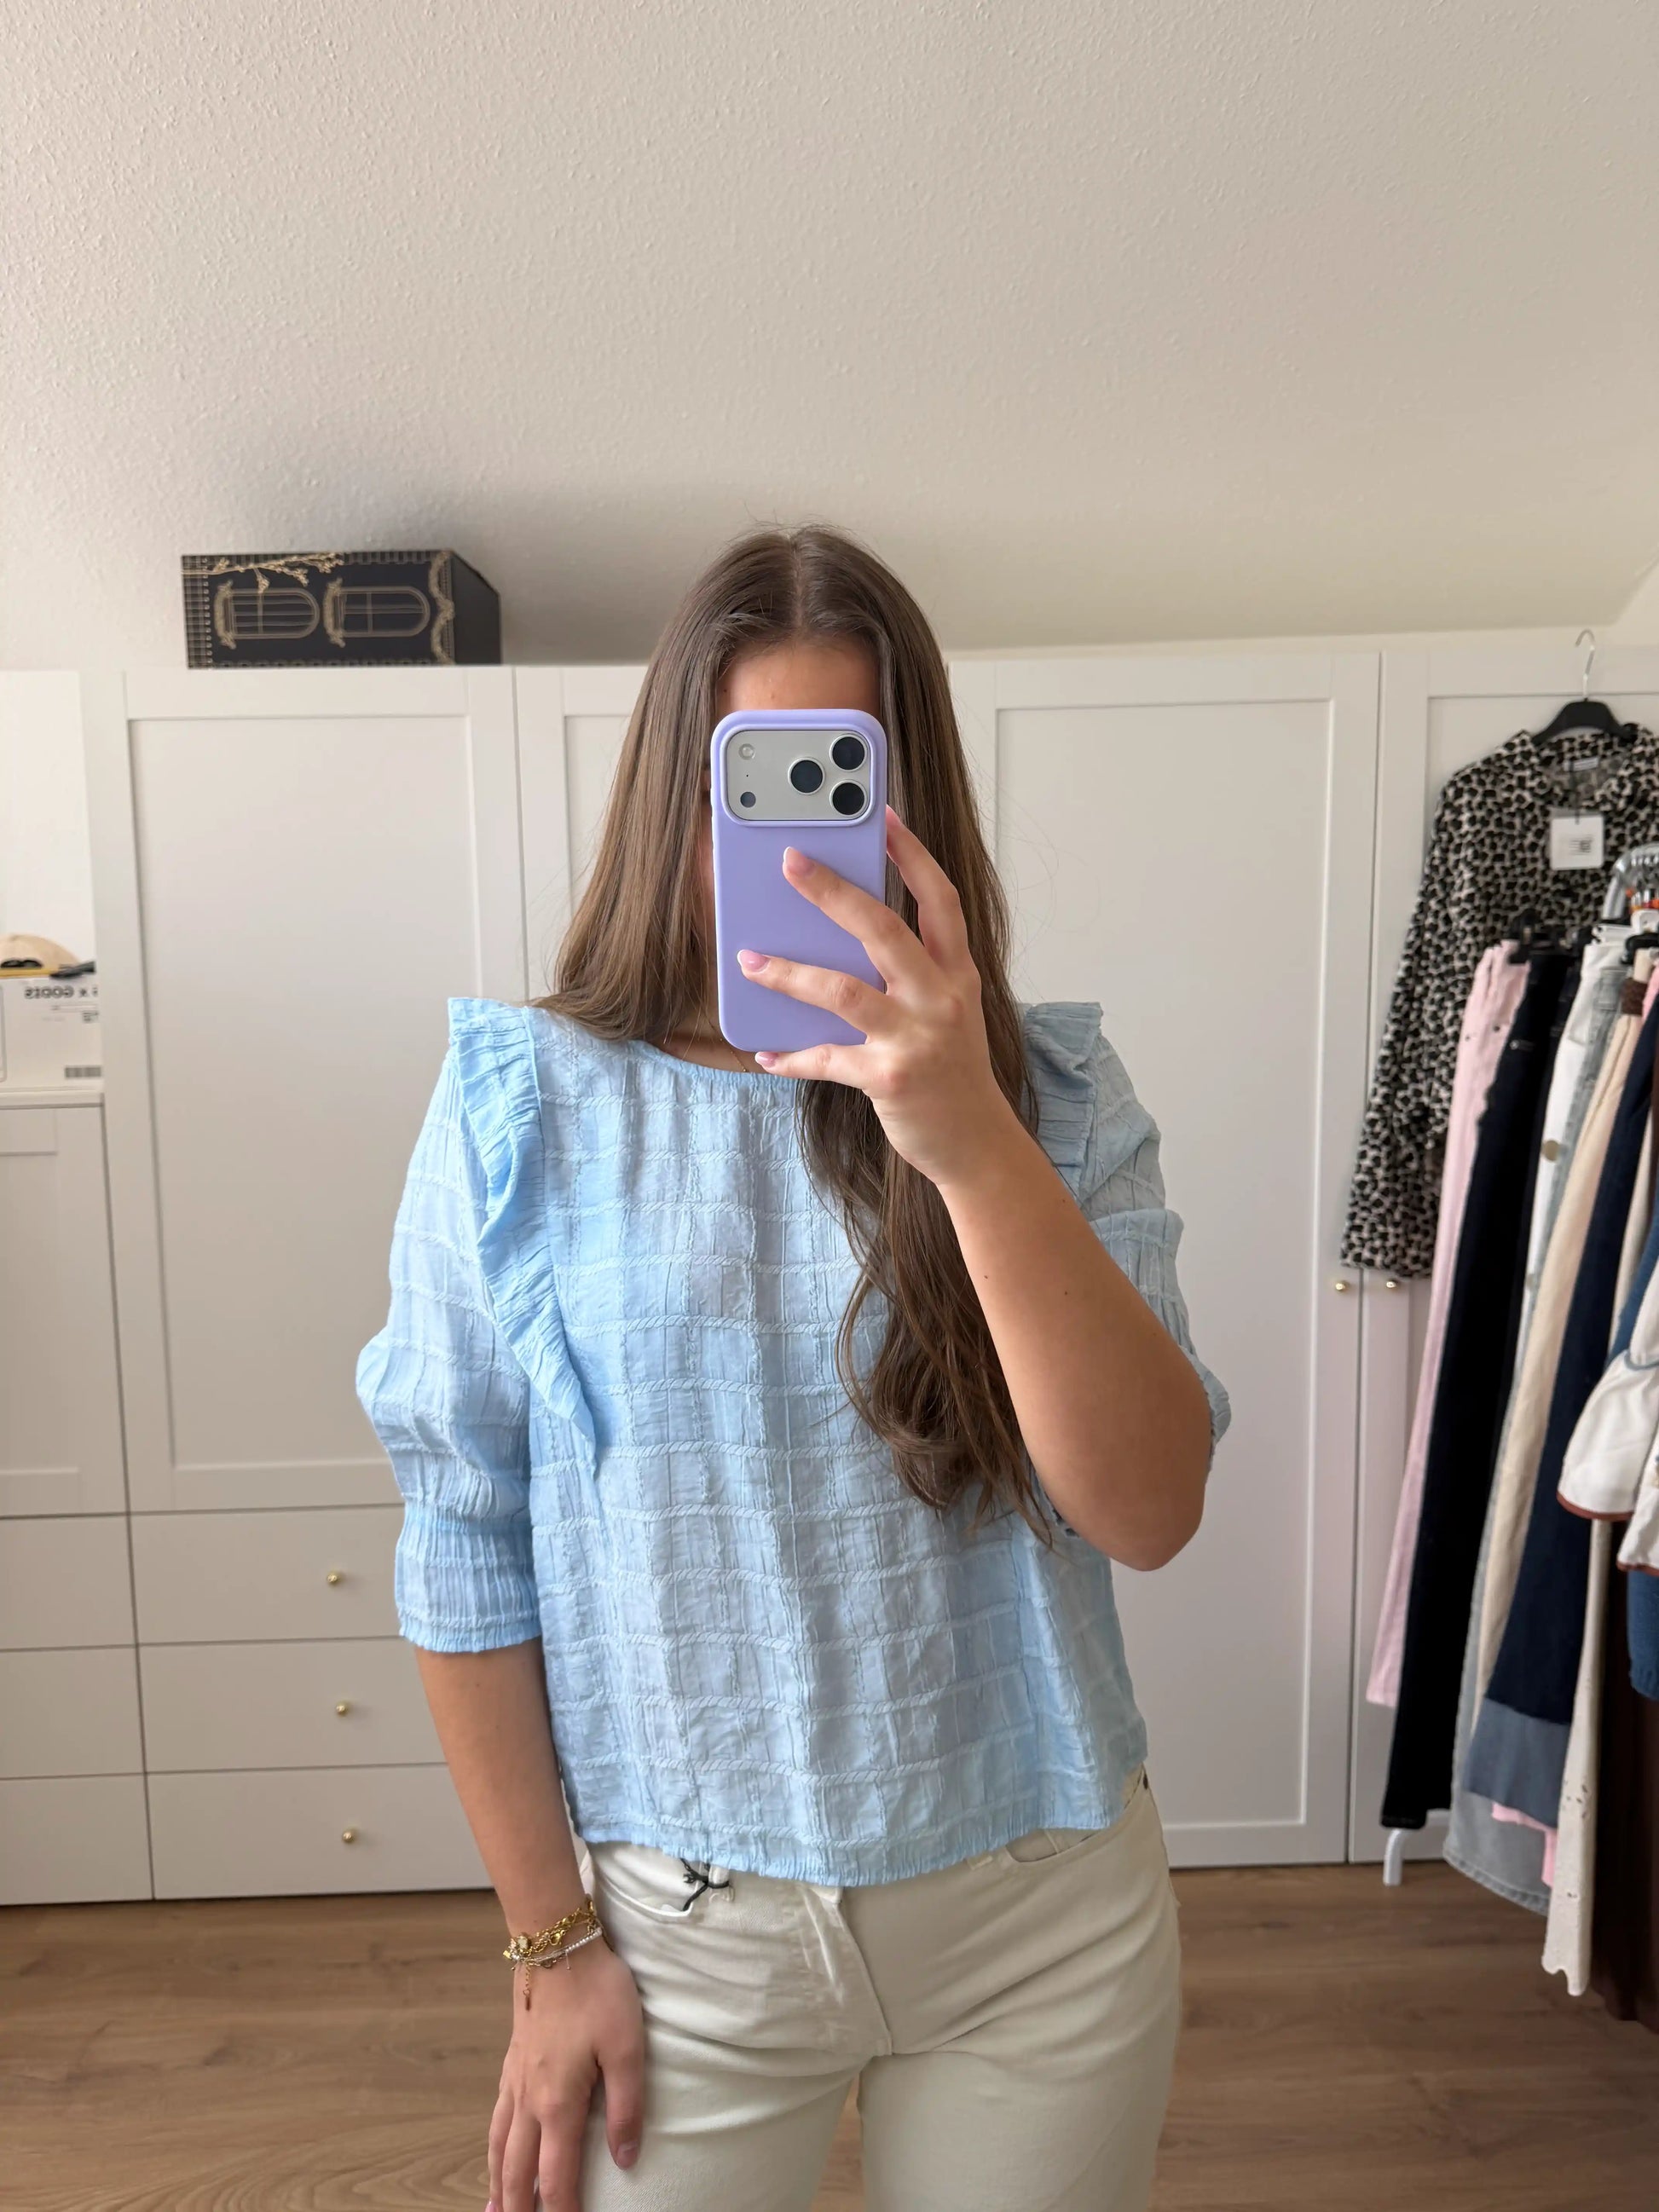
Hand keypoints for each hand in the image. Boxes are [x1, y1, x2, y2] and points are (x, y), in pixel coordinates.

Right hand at [489, 1937, 644, 2211]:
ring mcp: (515, 2081)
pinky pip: (497, 2120)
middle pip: (518, 2172)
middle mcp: (529, 2101)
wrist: (557, 1944)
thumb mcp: (627, 2048)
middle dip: (520, 2210)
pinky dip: (493, 2149)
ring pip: (500, 2148)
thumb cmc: (597, 1992)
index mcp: (558, 2104)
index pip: (558, 2177)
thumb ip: (626, 2108)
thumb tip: (624, 2160)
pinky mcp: (512, 2062)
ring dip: (498, 2186)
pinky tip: (496, 2152)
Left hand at [736, 807, 1022, 1189]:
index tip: (883, 817)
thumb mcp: (949, 1010)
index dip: (912, 854)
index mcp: (956, 974)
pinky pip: (826, 1058)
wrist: (977, 1142)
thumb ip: (912, 973)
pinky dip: (791, 1056)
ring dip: (788, 973)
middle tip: (790, 862)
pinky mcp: (889, 1078)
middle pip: (882, 928)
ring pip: (842, 990)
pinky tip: (766, 1055)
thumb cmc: (953, 1071)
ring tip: (750, 959)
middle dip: (832, 891)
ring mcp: (915, 1038)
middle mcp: (940, 998)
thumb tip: (843, 936)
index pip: (939, 899)